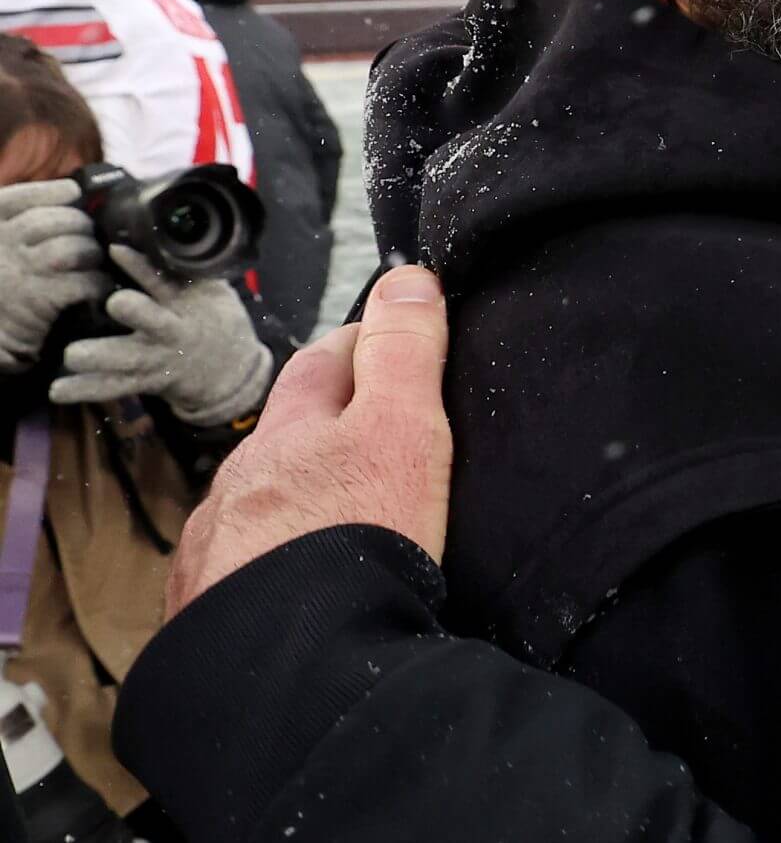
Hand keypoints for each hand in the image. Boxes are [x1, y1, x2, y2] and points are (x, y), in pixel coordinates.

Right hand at [0, 179, 111, 372]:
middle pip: (61, 220)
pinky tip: (96, 288)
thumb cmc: (3, 287)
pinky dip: (97, 283)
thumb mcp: (3, 247)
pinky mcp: (41, 299)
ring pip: (75, 247)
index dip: (53, 192)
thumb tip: (70, 192)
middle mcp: (3, 244)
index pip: (21, 197)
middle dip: (83, 227)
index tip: (73, 193)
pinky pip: (84, 280)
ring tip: (92, 263)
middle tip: (88, 238)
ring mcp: (22, 271)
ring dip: (93, 254)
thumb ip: (24, 219)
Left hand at [51, 248, 274, 424]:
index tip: (117, 249)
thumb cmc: (213, 319)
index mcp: (188, 304)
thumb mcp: (214, 291)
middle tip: (115, 302)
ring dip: (100, 357)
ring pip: (128, 359)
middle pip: (154, 321)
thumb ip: (188, 270)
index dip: (143, 265)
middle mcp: (172, 331)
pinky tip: (57, 390)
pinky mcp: (145, 381)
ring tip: (72, 355)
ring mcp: (158, 358)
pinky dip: (85, 388)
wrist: (230, 370)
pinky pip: (114, 386)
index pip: (166, 280)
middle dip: (136, 311)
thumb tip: (156, 230)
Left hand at [165, 267, 451, 616]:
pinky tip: (293, 588)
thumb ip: (404, 353)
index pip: (326, 362)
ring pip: (255, 503)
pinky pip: (236, 570)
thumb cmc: (353, 540)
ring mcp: (214, 550)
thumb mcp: (403, 430)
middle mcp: (239, 483)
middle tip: (376, 432)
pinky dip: (266, 564)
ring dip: (291, 499)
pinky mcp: (207, 613)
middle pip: (284, 434)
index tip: (399, 349)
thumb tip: (407, 276)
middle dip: (322, 424)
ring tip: (337, 520)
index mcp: (288, 432)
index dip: (365, 348)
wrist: (289, 670)